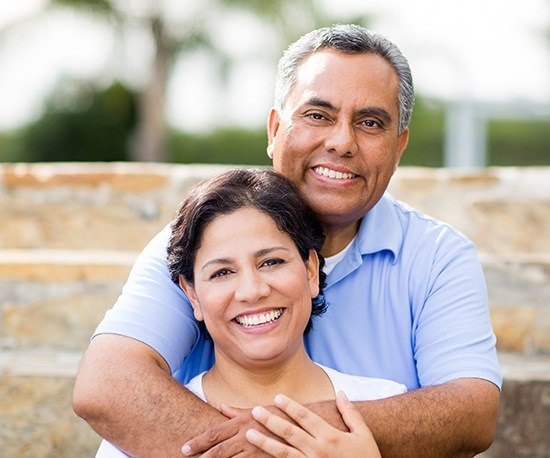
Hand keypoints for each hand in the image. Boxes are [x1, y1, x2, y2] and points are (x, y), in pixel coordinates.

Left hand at [181, 406, 281, 456]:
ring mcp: (256, 450)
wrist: (305, 425)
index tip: (184, 448)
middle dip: (200, 457)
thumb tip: (222, 407)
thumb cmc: (280, 415)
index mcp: (242, 422)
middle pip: (218, 450)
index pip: (215, 433)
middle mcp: (246, 435)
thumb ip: (237, 412)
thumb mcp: (258, 411)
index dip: (198, 442)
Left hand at [245, 391, 380, 456]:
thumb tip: (341, 393)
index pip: (306, 418)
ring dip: (264, 442)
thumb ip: (351, 413)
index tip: (277, 397)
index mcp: (331, 438)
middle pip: (290, 433)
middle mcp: (319, 451)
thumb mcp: (363, 435)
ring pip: (283, 454)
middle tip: (255, 410)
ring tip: (249, 434)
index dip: (291, 406)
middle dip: (271, 421)